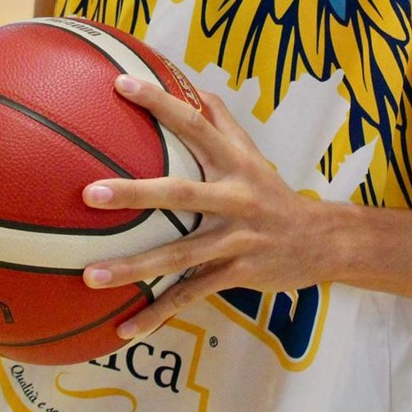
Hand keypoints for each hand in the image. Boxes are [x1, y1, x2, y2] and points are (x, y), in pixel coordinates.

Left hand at [81, 74, 330, 339]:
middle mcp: (235, 197)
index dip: (159, 102)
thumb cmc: (274, 193)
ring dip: (134, 267)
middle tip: (89, 193)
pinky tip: (124, 328)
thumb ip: (223, 124)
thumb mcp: (254, 155)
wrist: (322, 241)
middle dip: (134, 193)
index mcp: (234, 162)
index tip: (120, 83)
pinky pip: (191, 295)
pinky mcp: (237, 273)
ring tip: (89, 275)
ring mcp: (236, 238)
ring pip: (179, 255)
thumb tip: (197, 88)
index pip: (194, 124)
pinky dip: (158, 313)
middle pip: (180, 193)